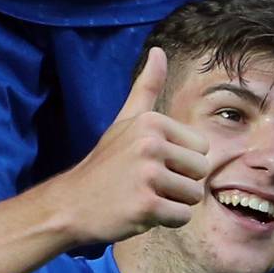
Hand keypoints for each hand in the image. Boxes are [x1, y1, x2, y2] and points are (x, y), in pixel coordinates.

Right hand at [62, 49, 209, 240]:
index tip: (151, 163)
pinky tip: (141, 212)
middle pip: (201, 172)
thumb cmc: (105, 163)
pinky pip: (182, 217)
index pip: (201, 147)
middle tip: (148, 183)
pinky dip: (166, 221)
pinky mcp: (146, 205)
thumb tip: (159, 51)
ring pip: (193, 196)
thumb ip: (146, 86)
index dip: (180, 161)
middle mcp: (151, 144)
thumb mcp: (125, 120)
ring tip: (144, 196)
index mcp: (152, 121)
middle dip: (180, 183)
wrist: (72, 204)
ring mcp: (148, 175)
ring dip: (173, 203)